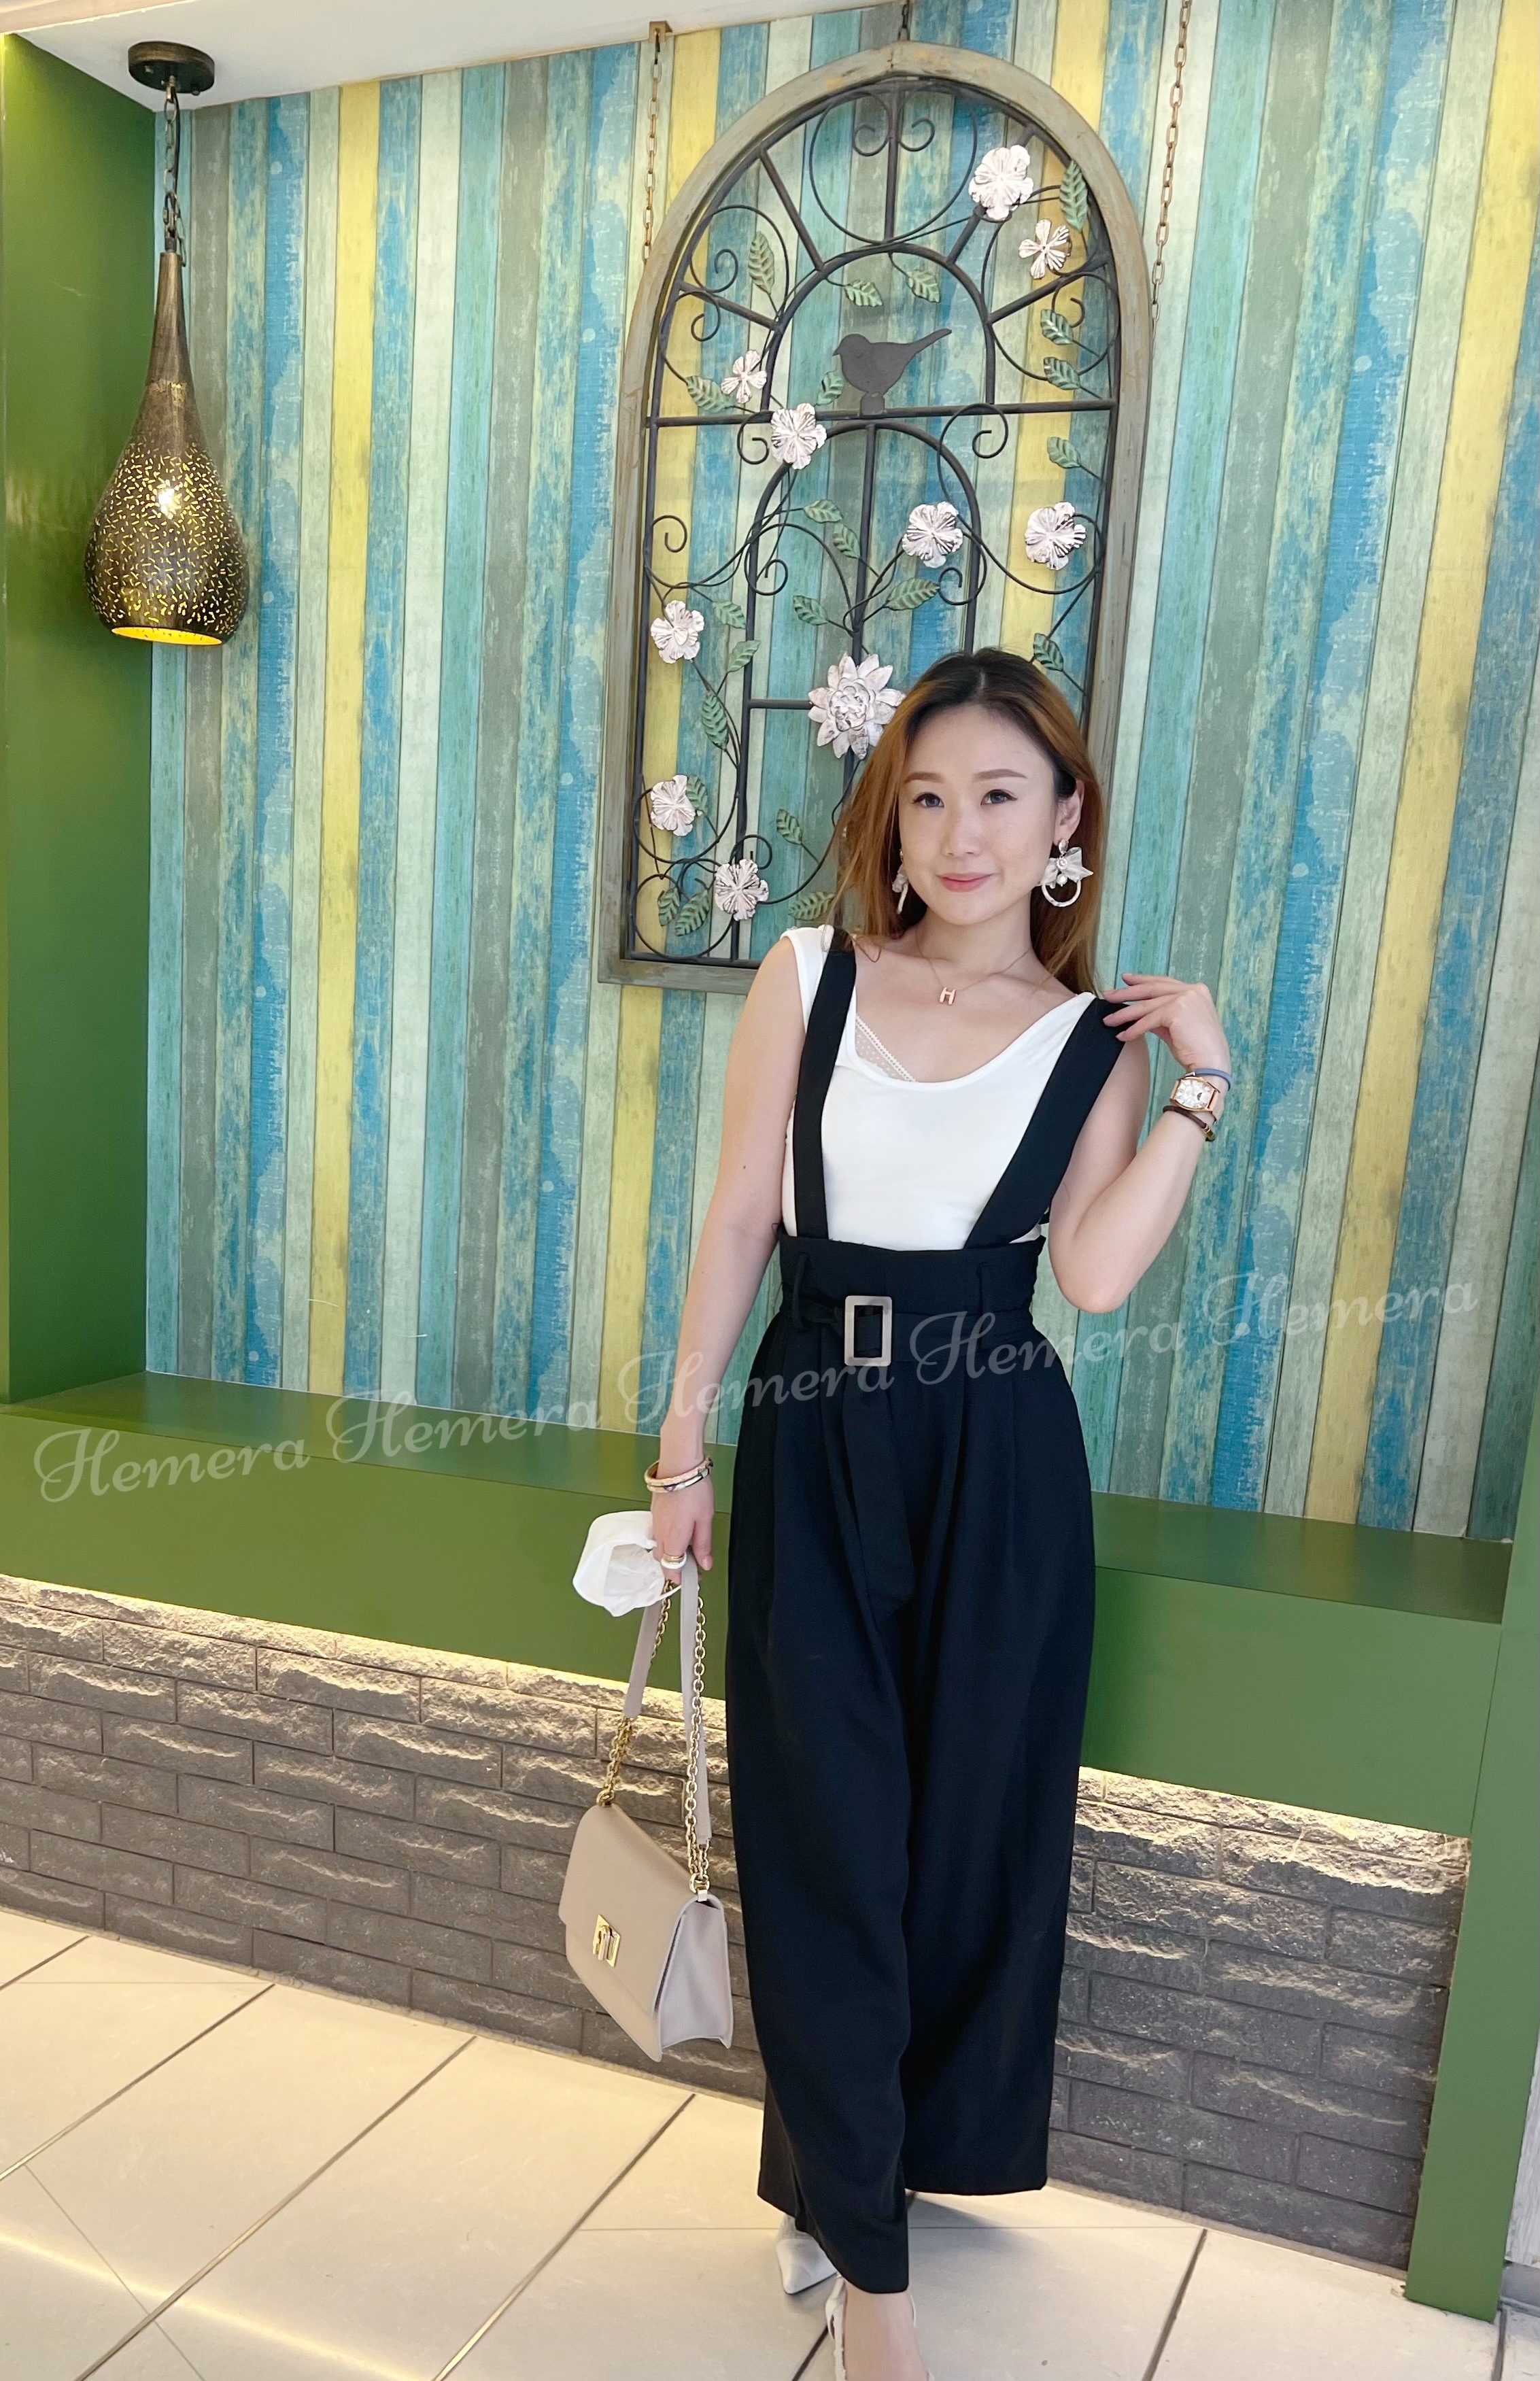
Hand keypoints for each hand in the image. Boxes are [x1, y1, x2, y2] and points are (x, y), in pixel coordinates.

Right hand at [650, 1479, 714, 1575]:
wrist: (678, 1465)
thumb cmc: (693, 1490)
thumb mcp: (705, 1520)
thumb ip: (703, 1545)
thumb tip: (705, 1564)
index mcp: (674, 1540)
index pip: (672, 1570)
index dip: (682, 1579)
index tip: (694, 1579)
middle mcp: (660, 1535)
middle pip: (664, 1562)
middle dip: (676, 1567)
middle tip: (694, 1564)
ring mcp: (655, 1524)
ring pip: (659, 1548)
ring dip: (671, 1553)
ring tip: (689, 1546)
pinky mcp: (654, 1514)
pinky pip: (658, 1535)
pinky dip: (668, 1539)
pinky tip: (680, 1531)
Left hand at [1103, 973, 1230, 1075]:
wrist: (1211, 1065)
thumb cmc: (1197, 1050)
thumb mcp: (1176, 1026)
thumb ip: (1160, 1015)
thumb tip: (1139, 1014)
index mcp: (1197, 991)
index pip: (1163, 982)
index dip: (1143, 980)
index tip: (1126, 979)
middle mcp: (1192, 990)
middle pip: (1152, 989)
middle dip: (1126, 992)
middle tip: (1108, 994)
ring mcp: (1186, 998)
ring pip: (1147, 1005)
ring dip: (1124, 1014)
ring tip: (1108, 1020)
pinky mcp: (1177, 1011)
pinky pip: (1148, 1020)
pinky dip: (1133, 1029)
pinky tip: (1122, 1035)